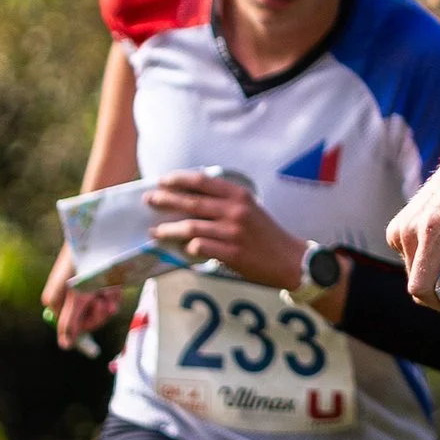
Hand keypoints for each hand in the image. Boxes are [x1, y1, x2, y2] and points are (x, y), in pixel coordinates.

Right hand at [41, 241, 122, 349]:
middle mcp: (67, 297)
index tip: (96, 314)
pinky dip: (113, 295)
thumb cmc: (85, 265)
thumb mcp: (78, 297)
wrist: (103, 237)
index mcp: (55, 300)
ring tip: (109, 289)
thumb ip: (70, 323)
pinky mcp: (96, 286)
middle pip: (85, 321)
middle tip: (103, 300)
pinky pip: (106, 300)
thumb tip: (65, 346)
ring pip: (99, 311)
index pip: (69, 327)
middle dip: (98, 313)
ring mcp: (82, 292)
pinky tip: (114, 286)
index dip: (85, 325)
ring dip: (107, 303)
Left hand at [145, 172, 309, 290]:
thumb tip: (189, 197)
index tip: (162, 180)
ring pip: (191, 227)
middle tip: (149, 200)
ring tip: (155, 231)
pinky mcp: (233, 254)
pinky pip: (200, 247)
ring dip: (168, 229)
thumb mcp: (250, 208)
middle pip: (191, 201)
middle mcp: (235, 211)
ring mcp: (233, 233)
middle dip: (165, 200)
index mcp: (239, 195)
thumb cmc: (266, 234)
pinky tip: (182, 249)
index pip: (202, 181)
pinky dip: (188, 247)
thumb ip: (224, 201)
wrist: (290, 260)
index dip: (179, 179)